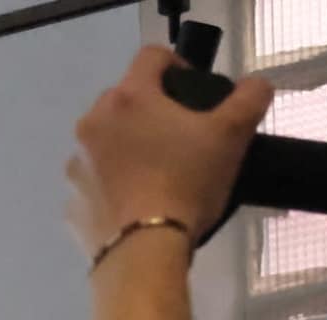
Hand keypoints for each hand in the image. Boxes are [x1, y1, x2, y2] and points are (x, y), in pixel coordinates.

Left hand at [66, 43, 268, 258]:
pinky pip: (94, 185)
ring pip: (105, 144)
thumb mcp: (232, 136)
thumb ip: (250, 99)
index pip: (152, 56)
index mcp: (127, 98)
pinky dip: (112, 188)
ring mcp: (75, 166)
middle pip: (124, 101)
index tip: (194, 89)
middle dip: (150, 112)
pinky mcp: (70, 204)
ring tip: (157, 175)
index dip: (177, 63)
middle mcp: (91, 125)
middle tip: (180, 137)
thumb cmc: (187, 185)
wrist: (143, 255)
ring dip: (127, 149)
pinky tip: (136, 205)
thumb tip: (255, 86)